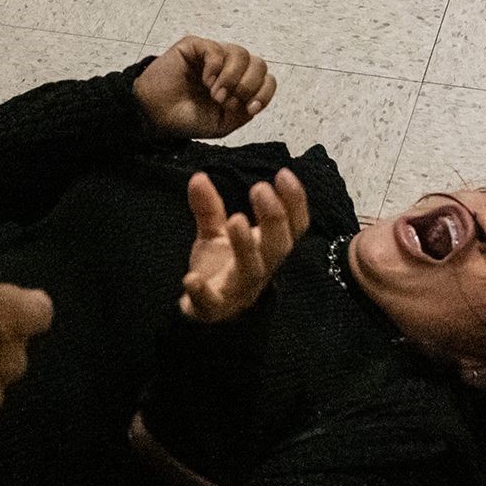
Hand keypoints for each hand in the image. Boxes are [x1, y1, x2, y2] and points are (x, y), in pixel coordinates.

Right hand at [133, 35, 277, 138]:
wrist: (156, 115)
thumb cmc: (187, 119)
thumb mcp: (222, 124)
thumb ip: (243, 112)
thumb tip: (254, 98)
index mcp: (239, 85)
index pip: (266, 80)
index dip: (263, 93)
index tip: (249, 108)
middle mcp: (229, 68)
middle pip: (259, 65)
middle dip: (247, 86)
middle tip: (226, 101)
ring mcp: (213, 56)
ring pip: (241, 54)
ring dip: (232, 78)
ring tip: (215, 94)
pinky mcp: (195, 46)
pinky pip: (216, 49)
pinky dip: (214, 68)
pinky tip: (205, 81)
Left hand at [179, 168, 308, 322]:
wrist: (206, 311)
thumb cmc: (221, 267)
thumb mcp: (215, 233)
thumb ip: (210, 207)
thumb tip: (198, 176)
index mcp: (267, 248)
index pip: (293, 226)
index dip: (295, 202)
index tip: (284, 174)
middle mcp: (260, 268)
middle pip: (279, 246)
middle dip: (274, 217)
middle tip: (260, 188)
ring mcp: (239, 289)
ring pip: (252, 270)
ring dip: (246, 246)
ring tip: (235, 219)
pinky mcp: (214, 308)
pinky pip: (212, 302)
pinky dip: (201, 292)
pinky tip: (190, 279)